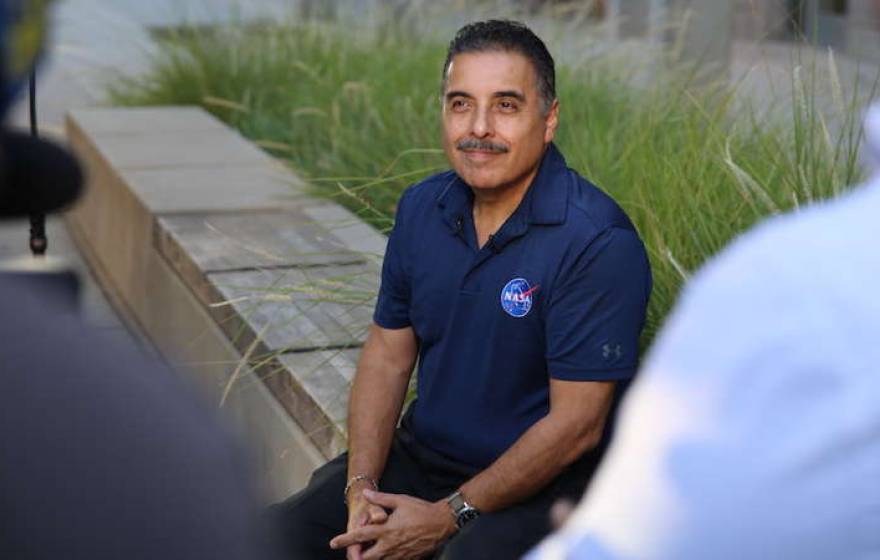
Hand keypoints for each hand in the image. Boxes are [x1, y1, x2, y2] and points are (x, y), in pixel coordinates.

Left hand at [330, 489, 456, 559]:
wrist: (442, 523)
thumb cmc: (421, 509)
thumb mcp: (400, 500)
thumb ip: (381, 499)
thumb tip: (366, 494)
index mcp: (386, 530)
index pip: (361, 536)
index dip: (345, 540)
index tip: (333, 542)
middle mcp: (391, 545)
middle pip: (367, 557)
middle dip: (357, 556)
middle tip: (352, 553)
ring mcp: (400, 554)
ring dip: (370, 558)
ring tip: (365, 553)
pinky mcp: (408, 558)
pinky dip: (385, 559)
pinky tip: (385, 553)